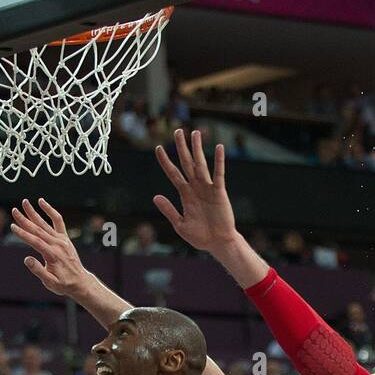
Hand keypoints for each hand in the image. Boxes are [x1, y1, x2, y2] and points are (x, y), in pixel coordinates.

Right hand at [12, 198, 91, 299]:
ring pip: (45, 223)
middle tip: (14, 210)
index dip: (23, 234)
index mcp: (52, 255)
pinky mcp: (65, 238)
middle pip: (38, 229)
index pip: (35, 241)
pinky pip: (58, 221)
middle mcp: (57, 245)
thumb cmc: (64, 284)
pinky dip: (50, 211)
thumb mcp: (50, 283)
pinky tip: (41, 202)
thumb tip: (27, 259)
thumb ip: (39, 271)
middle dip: (25, 220)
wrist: (80, 282)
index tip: (12, 226)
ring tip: (24, 202)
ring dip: (34, 213)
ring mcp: (61, 240)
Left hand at [154, 129, 238, 253]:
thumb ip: (169, 210)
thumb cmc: (200, 236)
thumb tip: (155, 196)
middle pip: (186, 163)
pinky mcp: (219, 192)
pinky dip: (219, 161)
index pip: (173, 174)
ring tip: (195, 133)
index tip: (158, 148)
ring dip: (198, 149)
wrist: (218, 243)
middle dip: (182, 147)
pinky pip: (218, 174)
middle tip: (178, 131)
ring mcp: (207, 188)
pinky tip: (218, 148)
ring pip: (201, 164)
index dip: (165, 161)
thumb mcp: (180, 225)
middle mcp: (195, 187)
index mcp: (185, 194)